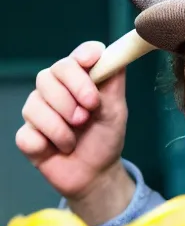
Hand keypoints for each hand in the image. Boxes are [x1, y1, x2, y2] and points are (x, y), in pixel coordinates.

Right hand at [16, 42, 134, 225]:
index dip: (83, 54)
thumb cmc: (106, 136)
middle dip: (73, 93)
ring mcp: (38, 111)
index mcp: (80, 79)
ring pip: (36, 104)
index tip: (92, 61)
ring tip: (77, 137)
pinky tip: (60, 149)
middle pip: (51, 74)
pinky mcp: (27, 135)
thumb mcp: (116, 109)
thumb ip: (113, 81)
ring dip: (62, 125)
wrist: (96, 172)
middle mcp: (56, 90)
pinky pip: (28, 133)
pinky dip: (49, 143)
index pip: (76, 56)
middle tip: (89, 112)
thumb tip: (115, 54)